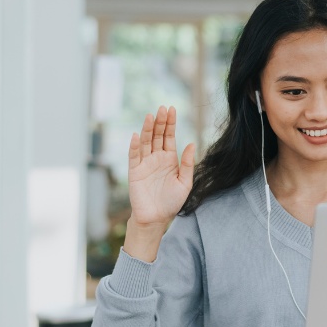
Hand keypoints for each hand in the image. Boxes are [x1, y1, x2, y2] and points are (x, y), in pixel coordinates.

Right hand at [127, 106, 194, 228]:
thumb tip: (192, 143)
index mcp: (170, 159)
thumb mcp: (185, 183)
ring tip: (150, 116)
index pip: (169, 137)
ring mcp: (145, 164)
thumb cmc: (172, 202)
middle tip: (162, 108)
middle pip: (157, 136)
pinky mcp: (134, 172)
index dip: (170, 123)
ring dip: (147, 129)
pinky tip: (137, 135)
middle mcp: (156, 158)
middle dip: (160, 122)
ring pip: (146, 142)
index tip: (172, 109)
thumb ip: (188, 164)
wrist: (157, 218)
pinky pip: (134, 156)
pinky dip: (135, 146)